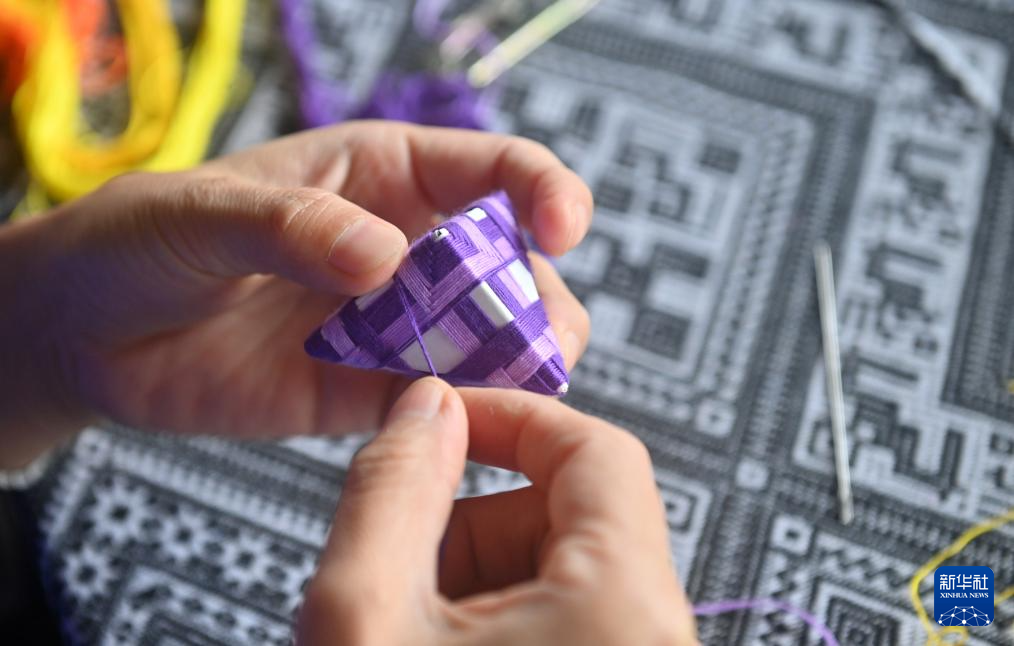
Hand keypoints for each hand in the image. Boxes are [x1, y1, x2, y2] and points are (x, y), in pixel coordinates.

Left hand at [0, 123, 591, 466]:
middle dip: (544, 302)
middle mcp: (405, 249)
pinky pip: (434, 405)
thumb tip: (386, 258)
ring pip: (491, 343)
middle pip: (514, 269)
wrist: (86, 334)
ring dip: (517, 368)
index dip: (544, 189)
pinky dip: (460, 419)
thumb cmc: (139, 240)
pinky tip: (454, 431)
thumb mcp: (202, 213)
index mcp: (382, 175)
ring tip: (506, 393)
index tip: (562, 226)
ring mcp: (391, 324)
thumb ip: (292, 226)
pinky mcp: (365, 392)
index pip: (491, 170)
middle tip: (539, 340)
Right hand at [297, 378, 697, 645]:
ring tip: (408, 620)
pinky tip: (437, 642)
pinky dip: (499, 614)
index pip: (596, 448)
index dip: (508, 417)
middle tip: (402, 550)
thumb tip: (424, 408)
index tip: (443, 423)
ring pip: (568, 567)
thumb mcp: (363, 617)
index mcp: (622, 609)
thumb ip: (390, 489)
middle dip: (477, 513)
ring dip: (480, 569)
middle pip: (577, 509)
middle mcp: (656, 636)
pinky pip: (570, 616)